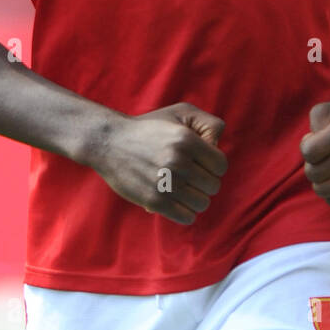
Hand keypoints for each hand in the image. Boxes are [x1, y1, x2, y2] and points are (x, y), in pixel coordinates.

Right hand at [91, 102, 227, 225]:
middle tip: (189, 176)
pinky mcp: (153, 201)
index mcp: (186, 140)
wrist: (109, 142)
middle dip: (204, 182)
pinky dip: (185, 212)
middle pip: (212, 186)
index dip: (213, 166)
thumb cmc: (150, 127)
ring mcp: (165, 183)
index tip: (200, 163)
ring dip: (194, 198)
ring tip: (182, 188)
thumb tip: (218, 150)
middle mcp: (177, 161)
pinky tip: (176, 201)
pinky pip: (186, 217)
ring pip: (201, 203)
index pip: (220, 166)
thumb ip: (209, 125)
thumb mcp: (181, 112)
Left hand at [300, 97, 329, 204]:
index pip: (310, 151)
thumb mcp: (326, 109)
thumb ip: (314, 123)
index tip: (315, 139)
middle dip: (310, 164)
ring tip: (326, 166)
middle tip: (320, 156)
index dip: (305, 146)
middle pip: (314, 173)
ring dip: (318, 180)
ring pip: (322, 190)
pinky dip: (329, 190)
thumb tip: (313, 152)